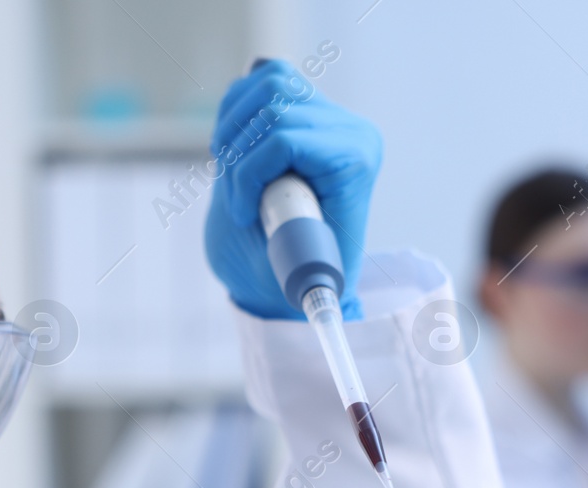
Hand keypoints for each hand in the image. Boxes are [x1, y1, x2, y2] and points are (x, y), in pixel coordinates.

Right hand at [203, 59, 382, 320]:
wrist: (309, 254)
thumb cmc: (311, 269)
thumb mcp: (315, 276)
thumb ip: (312, 282)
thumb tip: (319, 307)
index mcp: (357, 159)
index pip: (287, 139)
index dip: (251, 175)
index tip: (243, 216)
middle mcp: (348, 126)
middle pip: (273, 110)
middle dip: (239, 160)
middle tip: (236, 204)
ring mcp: (326, 107)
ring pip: (266, 87)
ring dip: (233, 133)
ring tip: (230, 176)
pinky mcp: (302, 98)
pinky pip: (261, 79)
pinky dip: (234, 110)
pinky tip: (231, 147)